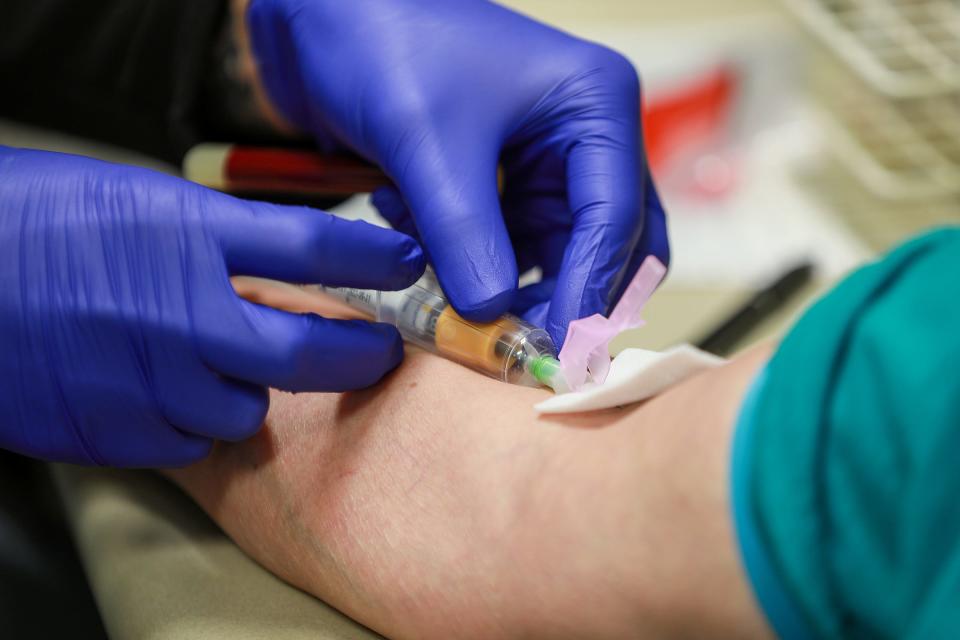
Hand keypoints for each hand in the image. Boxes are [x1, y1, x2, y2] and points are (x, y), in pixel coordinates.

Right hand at [0, 147, 423, 466]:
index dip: (376, 261)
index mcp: (185, 235)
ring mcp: (146, 379)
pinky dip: (190, 421)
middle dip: (360, 357)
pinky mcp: (112, 431)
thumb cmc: (32, 219)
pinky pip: (188, 441)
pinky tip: (162, 391)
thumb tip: (291, 261)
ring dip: (250, 390)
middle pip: (306, 353)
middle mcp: (178, 311)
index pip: (313, 248)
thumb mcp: (136, 199)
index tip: (410, 265)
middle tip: (378, 352)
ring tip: (220, 363)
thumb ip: (216, 236)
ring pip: (245, 410)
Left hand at [244, 0, 668, 344]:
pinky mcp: (503, 187)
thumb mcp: (427, 142)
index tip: (557, 347)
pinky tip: (420, 243)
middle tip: (520, 349)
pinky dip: (471, 267)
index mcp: (594, 104)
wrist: (323, 18)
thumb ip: (463, 233)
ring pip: (554, 257)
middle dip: (563, 296)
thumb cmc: (384, 41)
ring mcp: (543, 165)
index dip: (588, 288)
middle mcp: (583, 137)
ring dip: (508, 285)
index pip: (614, 215)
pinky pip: (507, 251)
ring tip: (452, 297)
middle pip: (604, 244)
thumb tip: (492, 316)